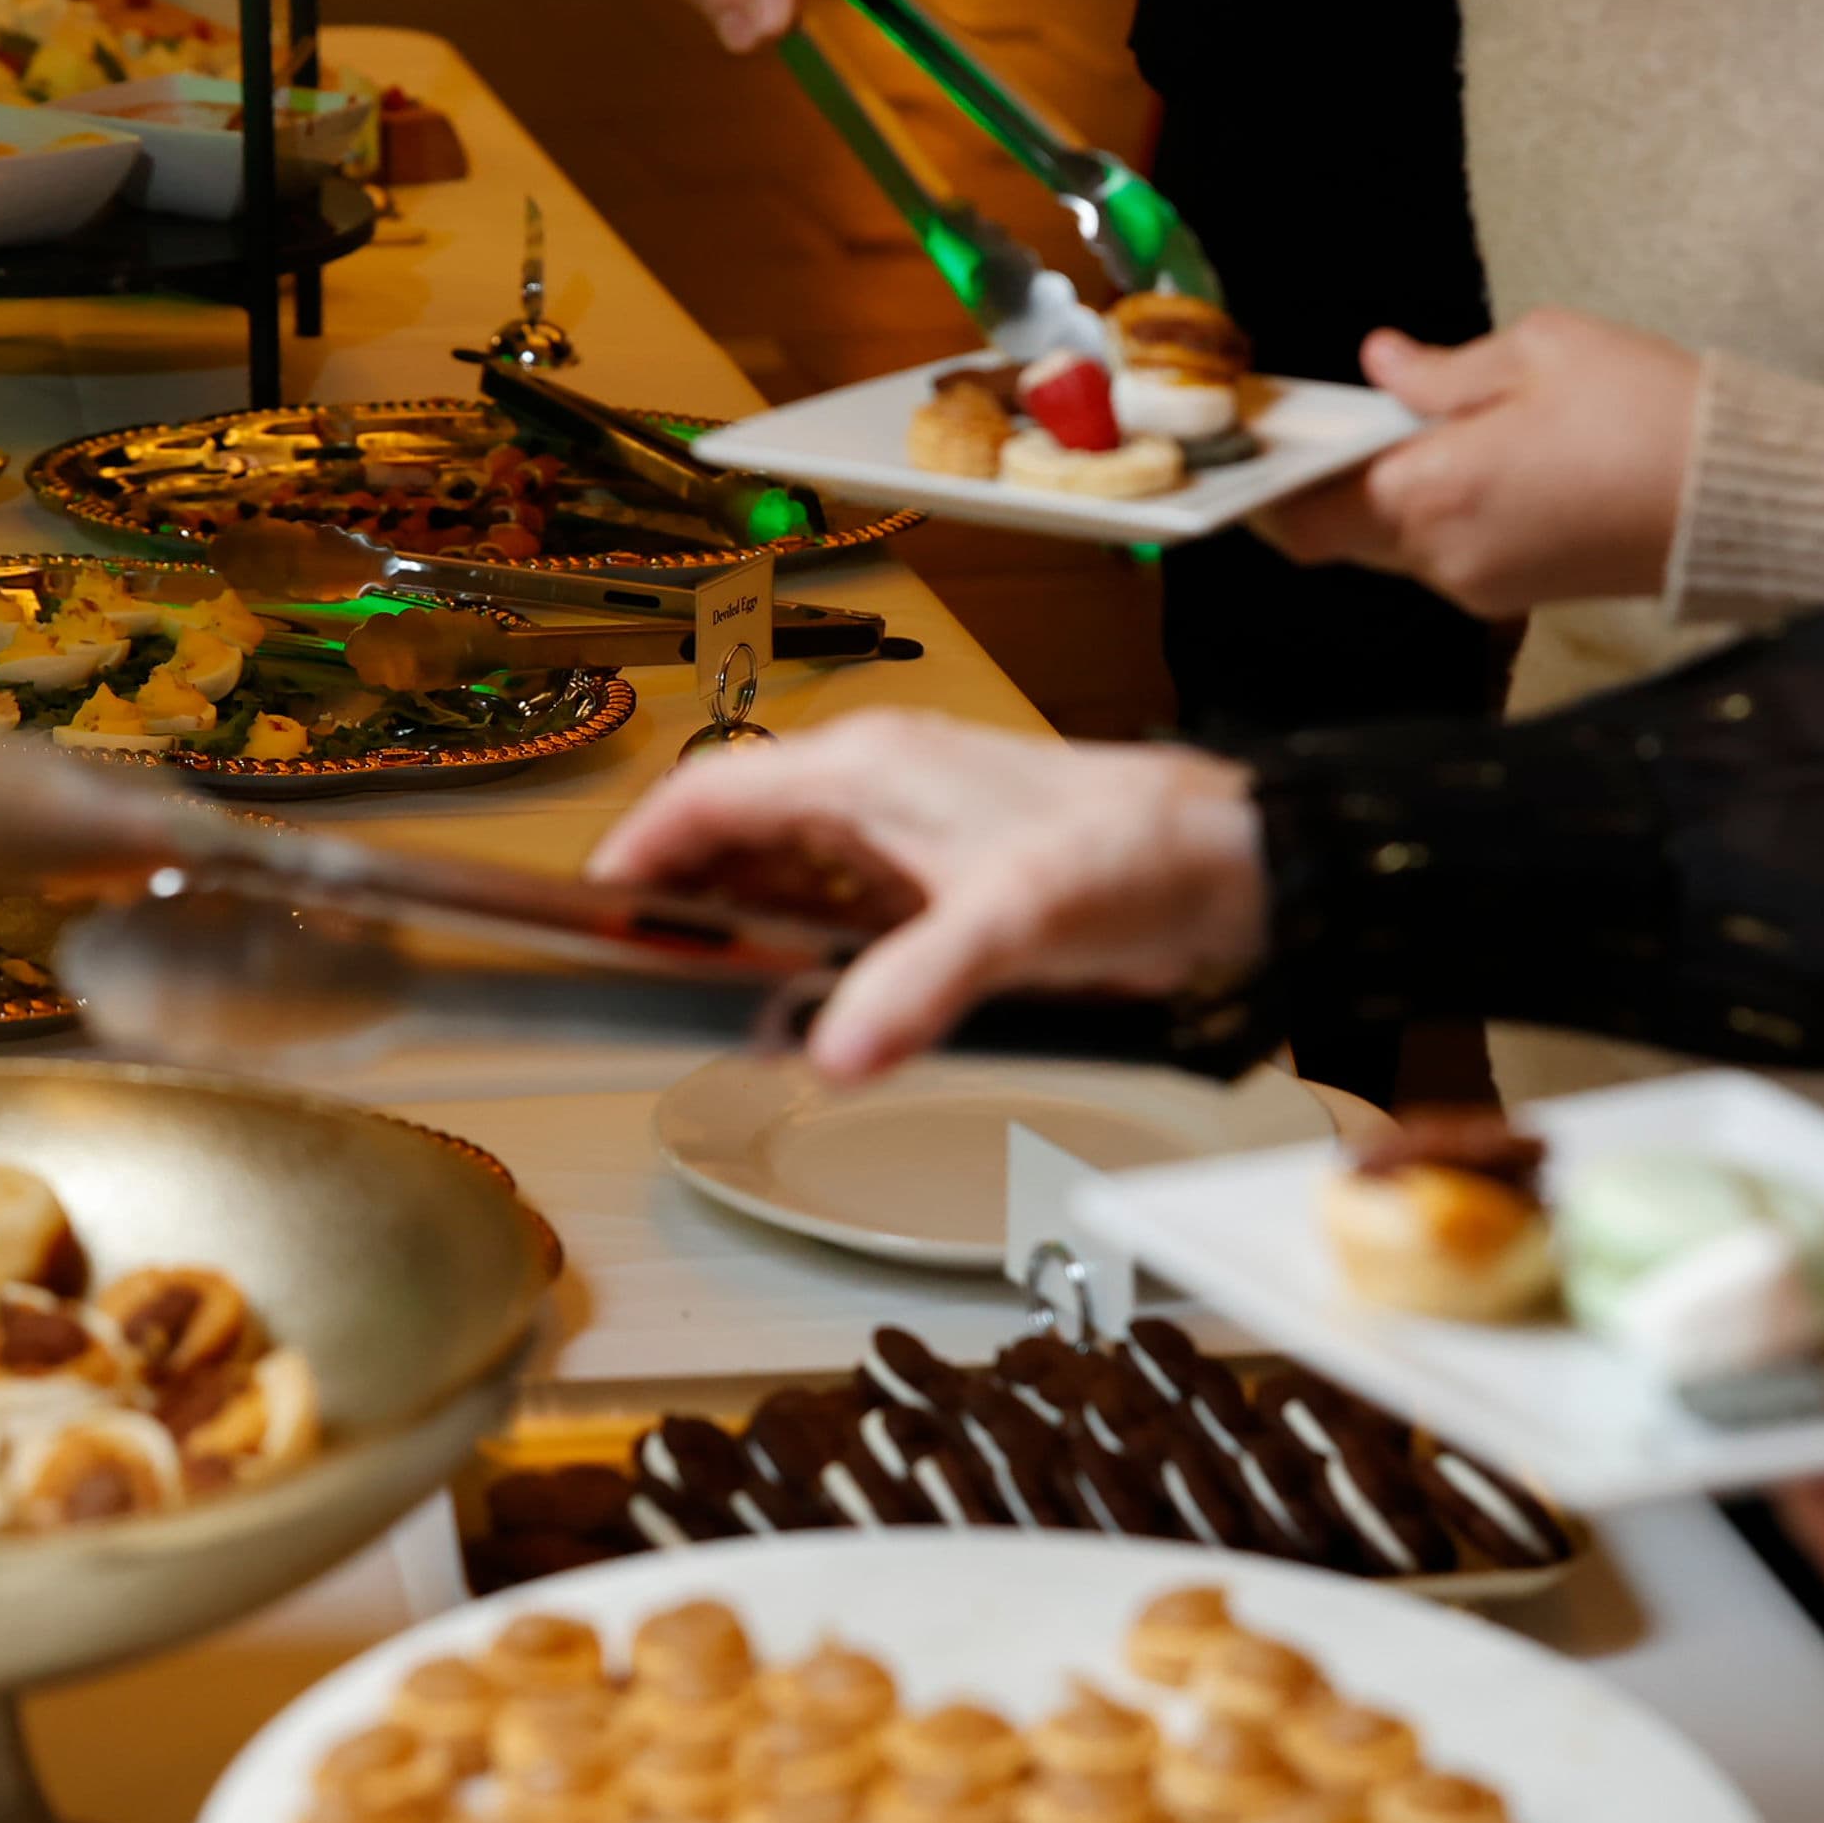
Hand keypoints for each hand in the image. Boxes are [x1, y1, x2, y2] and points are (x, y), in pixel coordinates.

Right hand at [587, 712, 1266, 1078]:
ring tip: (715, 1003)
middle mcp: (877, 785)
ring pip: (788, 873)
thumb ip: (915, 987)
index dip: (640, 851)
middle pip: (736, 835)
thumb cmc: (1133, 853)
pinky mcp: (945, 875)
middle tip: (646, 980)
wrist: (1233, 860)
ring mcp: (910, 829)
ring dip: (750, 935)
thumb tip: (829, 1055)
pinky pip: (843, 907)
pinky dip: (811, 952)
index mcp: (868, 766)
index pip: (709, 792)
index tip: (590, 911)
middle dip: (688, 903)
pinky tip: (813, 1008)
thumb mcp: (1013, 922)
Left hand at [1252, 311, 1701, 616]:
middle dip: (1325, 485)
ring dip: (1387, 497)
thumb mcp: (1540, 351)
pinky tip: (1469, 461)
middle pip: (1340, 536)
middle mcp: (1443, 557)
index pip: (1304, 514)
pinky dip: (1436, 514)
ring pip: (1394, 547)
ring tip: (1412, 430)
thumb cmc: (1647, 409)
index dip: (1268, 484)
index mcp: (1431, 492)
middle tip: (1332, 425)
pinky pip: (1446, 556)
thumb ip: (1443, 369)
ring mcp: (1482, 586)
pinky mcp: (1520, 596)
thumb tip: (1382, 364)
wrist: (1746, 495)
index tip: (1262, 441)